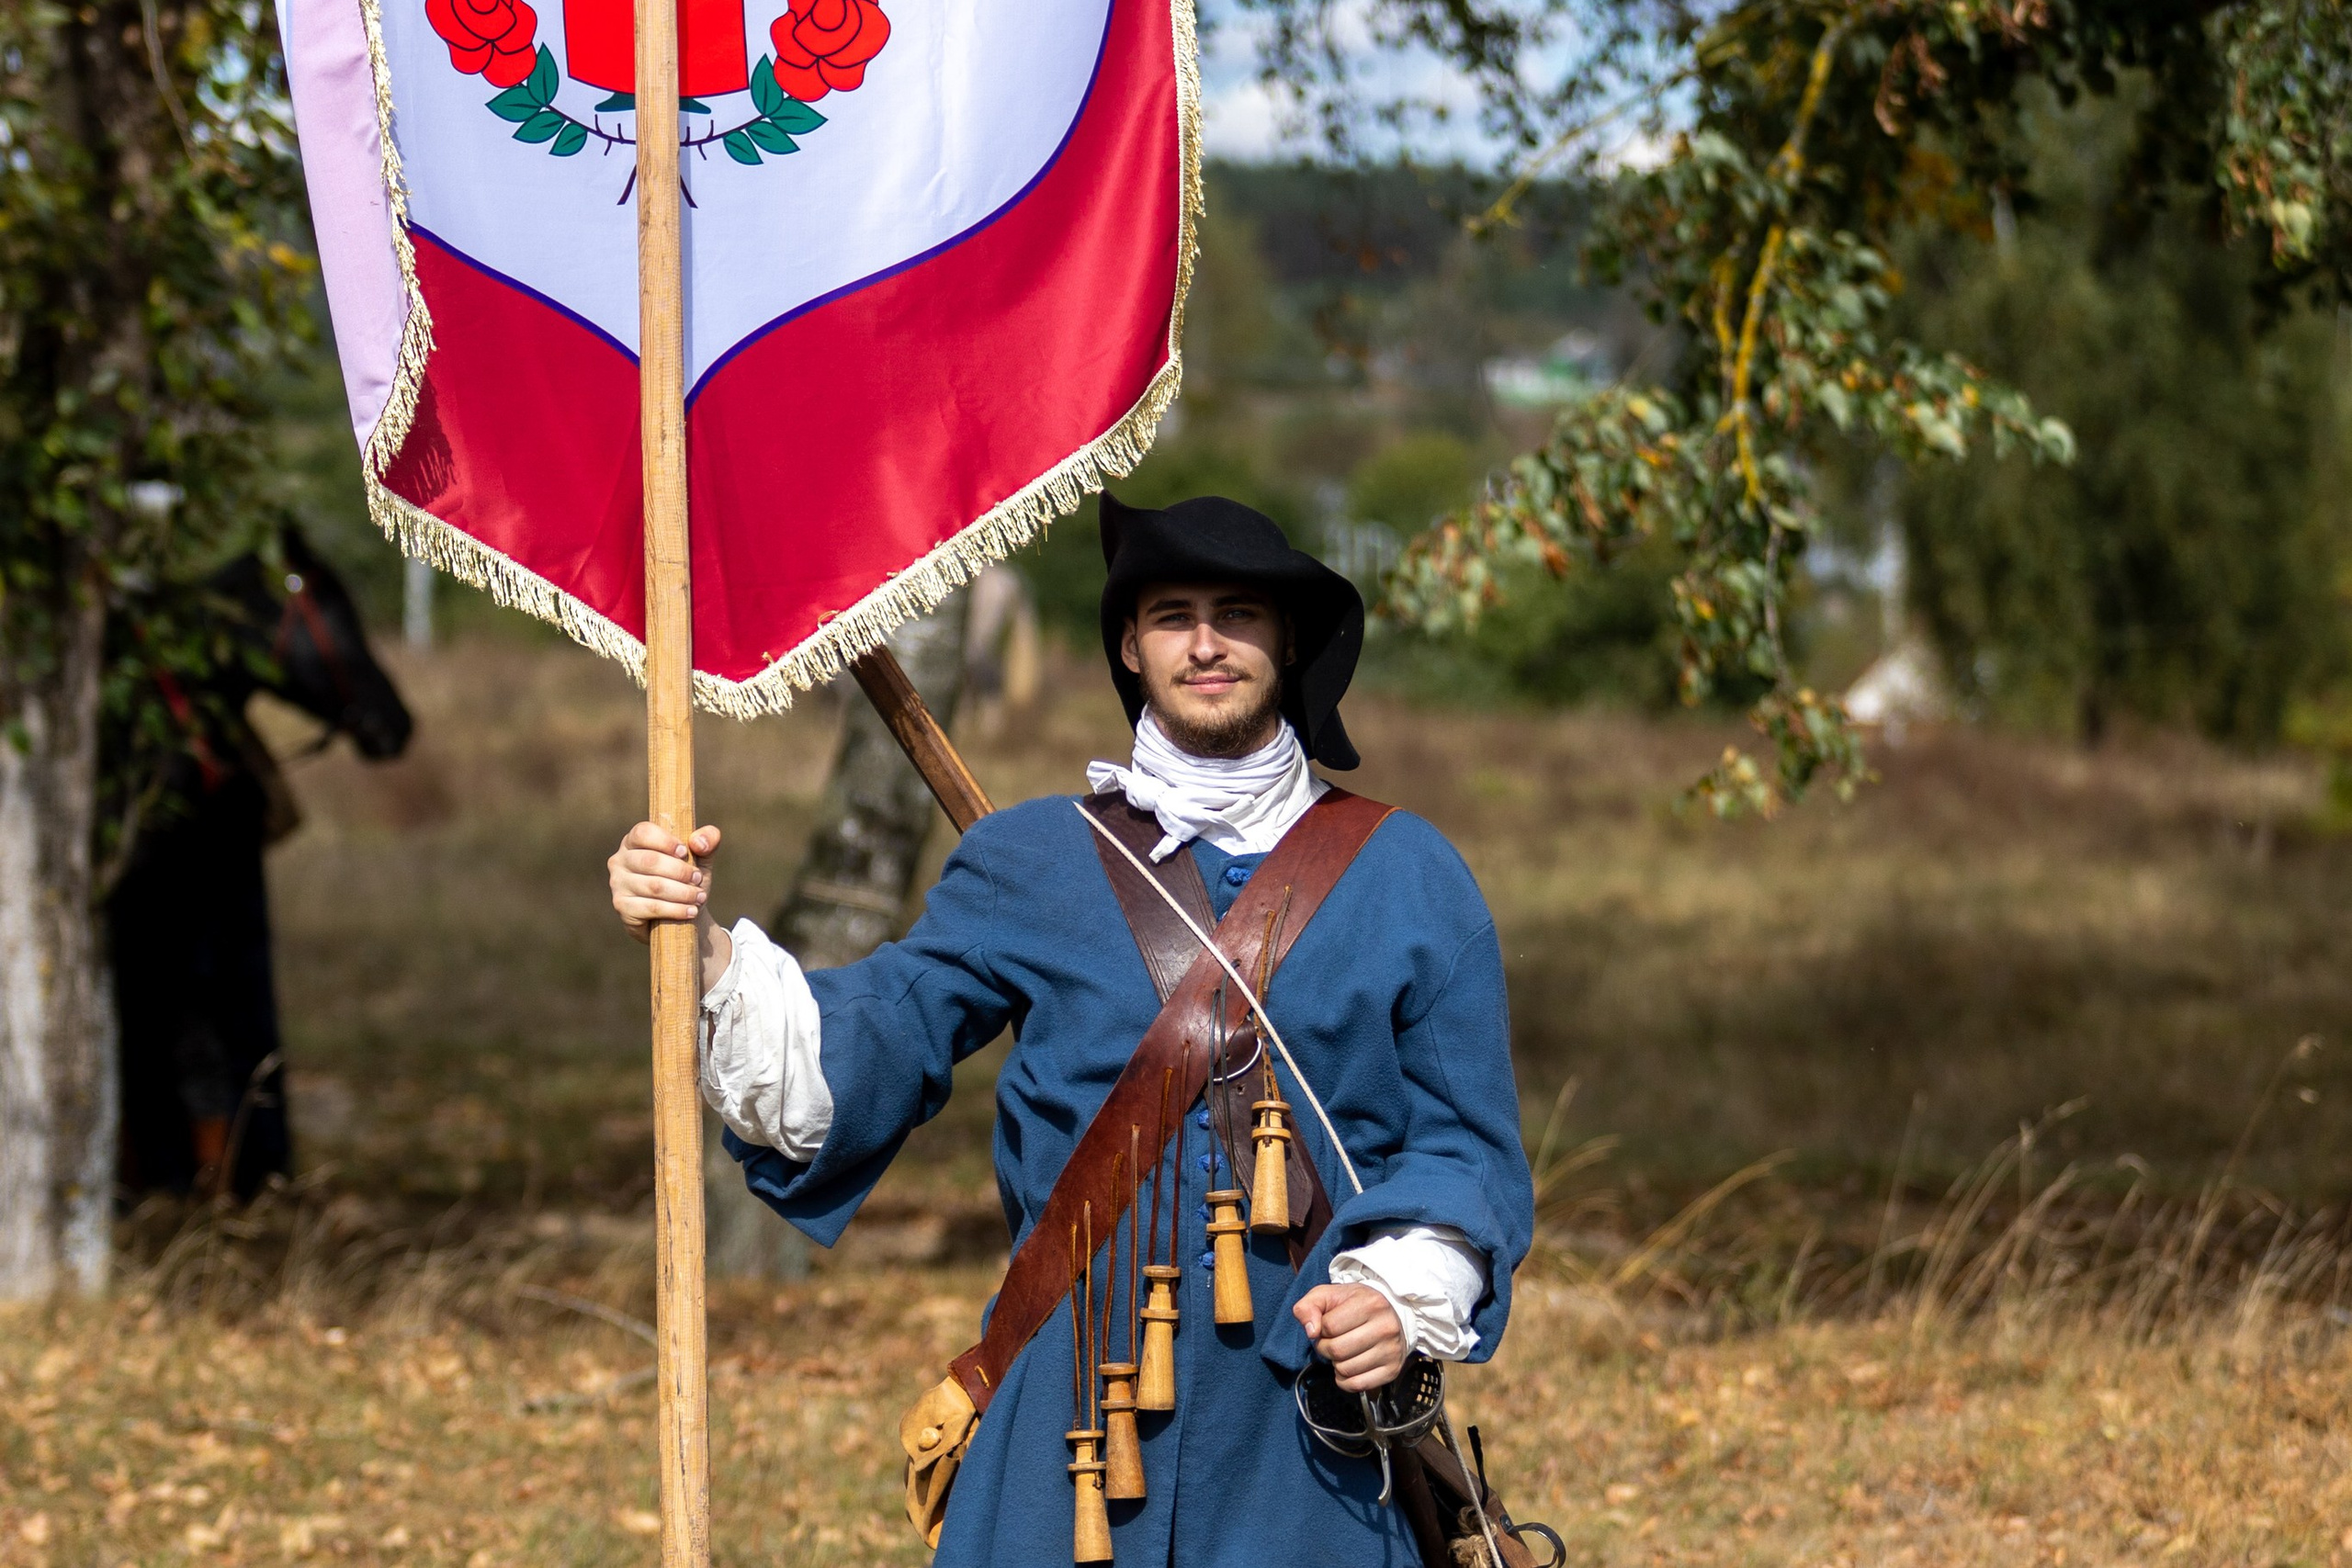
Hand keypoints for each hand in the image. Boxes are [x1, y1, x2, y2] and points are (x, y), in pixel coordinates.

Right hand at [608, 823, 732, 987]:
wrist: (680, 915)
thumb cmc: (686, 879)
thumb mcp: (701, 858)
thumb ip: (708, 840)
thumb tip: (698, 842)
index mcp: (634, 841)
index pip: (643, 832)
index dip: (666, 841)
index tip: (685, 852)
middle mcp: (620, 860)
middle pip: (650, 860)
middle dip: (680, 871)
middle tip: (698, 879)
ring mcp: (618, 884)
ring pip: (654, 886)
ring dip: (683, 892)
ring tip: (699, 897)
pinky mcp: (621, 906)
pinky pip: (651, 907)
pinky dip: (676, 910)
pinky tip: (691, 911)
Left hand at [1292, 1283, 1407, 1390]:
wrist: (1389, 1317)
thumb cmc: (1353, 1305)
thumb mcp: (1328, 1296)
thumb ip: (1308, 1307)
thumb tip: (1311, 1332)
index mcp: (1371, 1303)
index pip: (1328, 1327)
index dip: (1320, 1329)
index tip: (1327, 1326)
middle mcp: (1386, 1327)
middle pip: (1336, 1350)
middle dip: (1326, 1348)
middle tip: (1332, 1341)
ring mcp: (1392, 1351)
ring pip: (1345, 1369)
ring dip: (1336, 1364)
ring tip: (1344, 1351)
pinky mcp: (1392, 1370)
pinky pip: (1357, 1385)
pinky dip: (1345, 1380)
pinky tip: (1350, 1365)